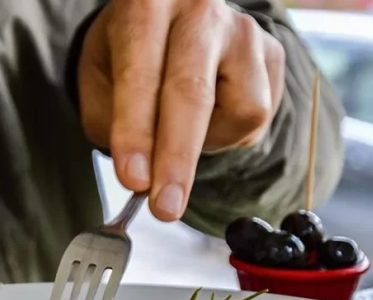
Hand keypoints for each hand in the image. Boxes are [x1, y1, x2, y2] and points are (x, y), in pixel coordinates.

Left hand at [78, 0, 284, 220]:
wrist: (169, 24)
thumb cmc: (127, 57)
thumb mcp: (99, 83)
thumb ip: (113, 125)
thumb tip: (144, 179)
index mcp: (146, 4)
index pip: (140, 73)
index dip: (136, 131)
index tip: (133, 179)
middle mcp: (200, 8)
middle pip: (193, 92)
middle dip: (177, 158)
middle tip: (165, 208)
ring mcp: (243, 29)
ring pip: (240, 110)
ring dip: (205, 144)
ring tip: (180, 132)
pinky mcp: (273, 54)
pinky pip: (256, 117)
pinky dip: (227, 135)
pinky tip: (208, 118)